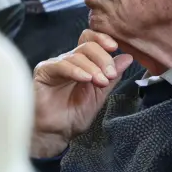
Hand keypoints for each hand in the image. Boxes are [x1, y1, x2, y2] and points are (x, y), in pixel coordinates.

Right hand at [32, 30, 133, 155]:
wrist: (56, 133)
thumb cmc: (74, 116)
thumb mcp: (100, 95)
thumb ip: (112, 77)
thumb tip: (128, 57)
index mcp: (82, 63)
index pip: (92, 39)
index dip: (103, 39)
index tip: (115, 48)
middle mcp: (69, 61)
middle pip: (87, 45)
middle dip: (103, 58)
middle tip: (110, 76)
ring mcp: (55, 65)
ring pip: (77, 55)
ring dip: (93, 68)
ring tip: (100, 82)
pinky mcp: (44, 72)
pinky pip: (61, 65)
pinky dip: (76, 70)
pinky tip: (85, 79)